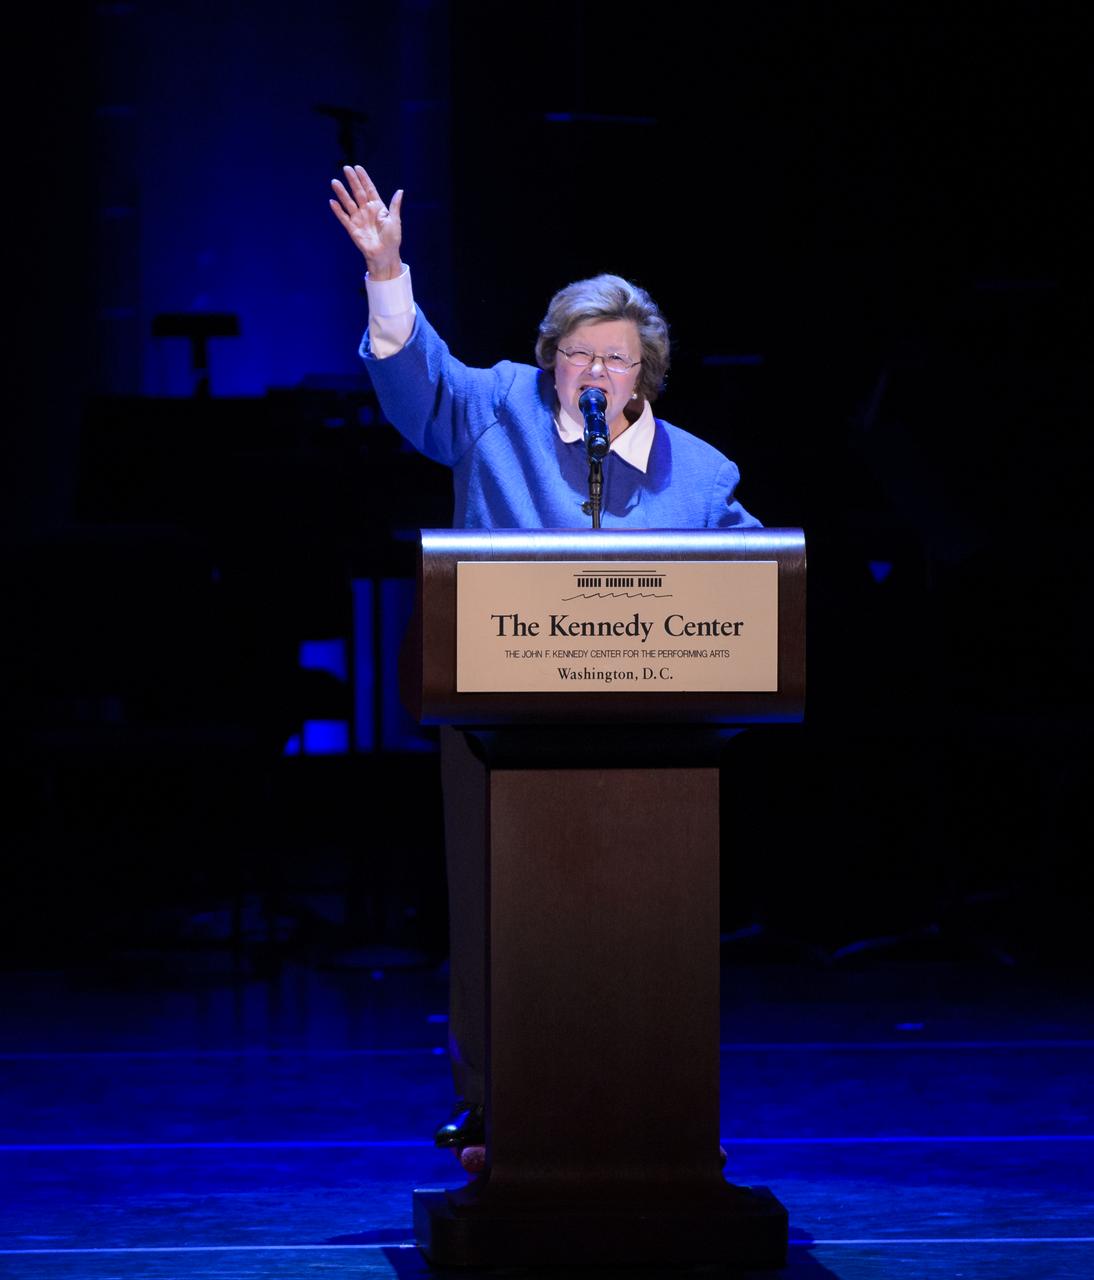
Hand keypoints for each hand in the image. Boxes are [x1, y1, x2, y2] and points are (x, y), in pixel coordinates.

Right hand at [329, 165, 403, 279]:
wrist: (385, 255)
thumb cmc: (392, 239)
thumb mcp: (395, 221)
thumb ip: (395, 206)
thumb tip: (400, 191)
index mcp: (377, 207)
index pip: (369, 189)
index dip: (363, 178)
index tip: (358, 168)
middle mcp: (366, 211)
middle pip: (358, 192)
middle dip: (352, 181)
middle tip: (346, 168)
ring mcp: (358, 219)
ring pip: (348, 202)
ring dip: (342, 193)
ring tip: (335, 182)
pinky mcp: (352, 228)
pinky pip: (343, 218)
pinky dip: (338, 210)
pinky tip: (332, 202)